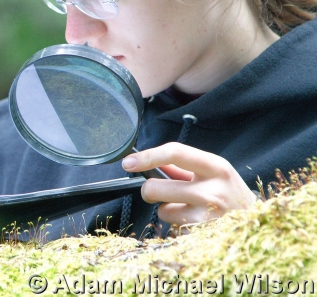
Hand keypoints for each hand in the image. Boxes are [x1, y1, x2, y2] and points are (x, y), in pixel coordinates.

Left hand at [122, 142, 256, 225]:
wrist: (258, 225)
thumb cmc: (229, 194)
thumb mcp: (213, 173)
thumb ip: (183, 167)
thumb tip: (148, 162)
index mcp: (216, 167)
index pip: (175, 153)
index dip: (148, 156)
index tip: (129, 162)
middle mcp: (213, 190)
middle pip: (157, 187)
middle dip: (149, 190)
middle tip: (156, 192)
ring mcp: (208, 215)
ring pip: (162, 211)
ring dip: (167, 210)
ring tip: (187, 208)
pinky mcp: (203, 235)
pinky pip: (173, 228)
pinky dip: (176, 225)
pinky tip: (193, 222)